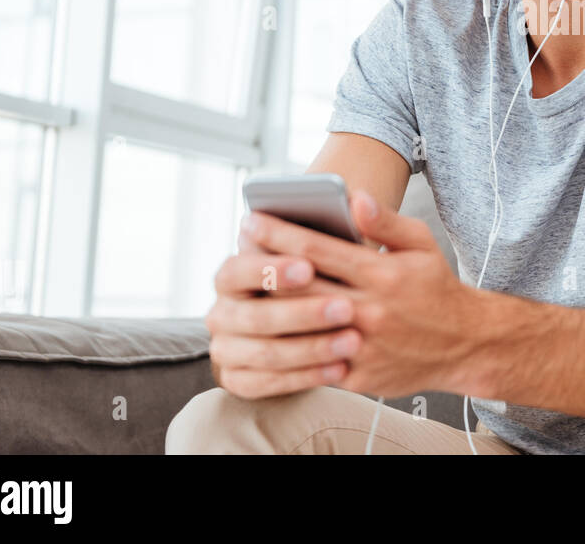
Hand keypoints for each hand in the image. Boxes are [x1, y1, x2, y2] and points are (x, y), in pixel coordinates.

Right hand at [205, 234, 365, 399]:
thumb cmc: (322, 272)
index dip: (272, 269)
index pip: (240, 269)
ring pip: (265, 353)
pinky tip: (341, 369)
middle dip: (301, 313)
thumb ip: (337, 228)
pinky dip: (306, 377)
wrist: (309, 320)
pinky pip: (268, 384)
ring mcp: (226, 347)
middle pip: (255, 316)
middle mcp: (223, 310)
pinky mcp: (239, 378)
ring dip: (310, 348)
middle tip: (345, 308)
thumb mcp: (327, 248)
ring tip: (353, 340)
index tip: (309, 266)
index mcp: (232, 272)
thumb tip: (361, 200)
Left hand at [242, 189, 482, 398]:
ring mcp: (361, 345)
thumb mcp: (421, 243)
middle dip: (263, 267)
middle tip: (234, 251)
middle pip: (300, 288)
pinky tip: (267, 329)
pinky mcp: (356, 374)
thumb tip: (354, 198)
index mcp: (382, 273)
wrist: (464, 344)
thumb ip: (386, 221)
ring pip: (300, 326)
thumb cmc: (436, 288)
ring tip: (243, 288)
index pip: (319, 250)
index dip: (280, 234)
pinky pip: (312, 360)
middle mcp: (370, 309)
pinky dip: (287, 344)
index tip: (251, 220)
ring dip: (267, 307)